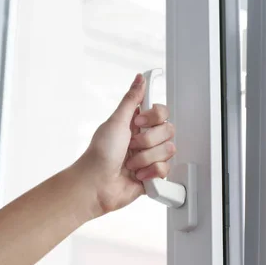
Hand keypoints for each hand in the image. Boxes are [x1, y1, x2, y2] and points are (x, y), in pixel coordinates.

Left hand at [75, 73, 175, 216]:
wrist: (96, 185)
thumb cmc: (100, 154)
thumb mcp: (115, 121)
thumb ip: (131, 99)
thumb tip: (139, 79)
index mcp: (137, 123)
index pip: (162, 112)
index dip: (154, 118)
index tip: (139, 123)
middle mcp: (146, 138)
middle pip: (168, 131)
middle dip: (148, 141)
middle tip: (131, 146)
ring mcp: (150, 157)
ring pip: (168, 150)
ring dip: (146, 158)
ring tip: (131, 163)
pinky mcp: (154, 174)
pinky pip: (166, 169)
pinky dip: (150, 172)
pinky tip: (138, 174)